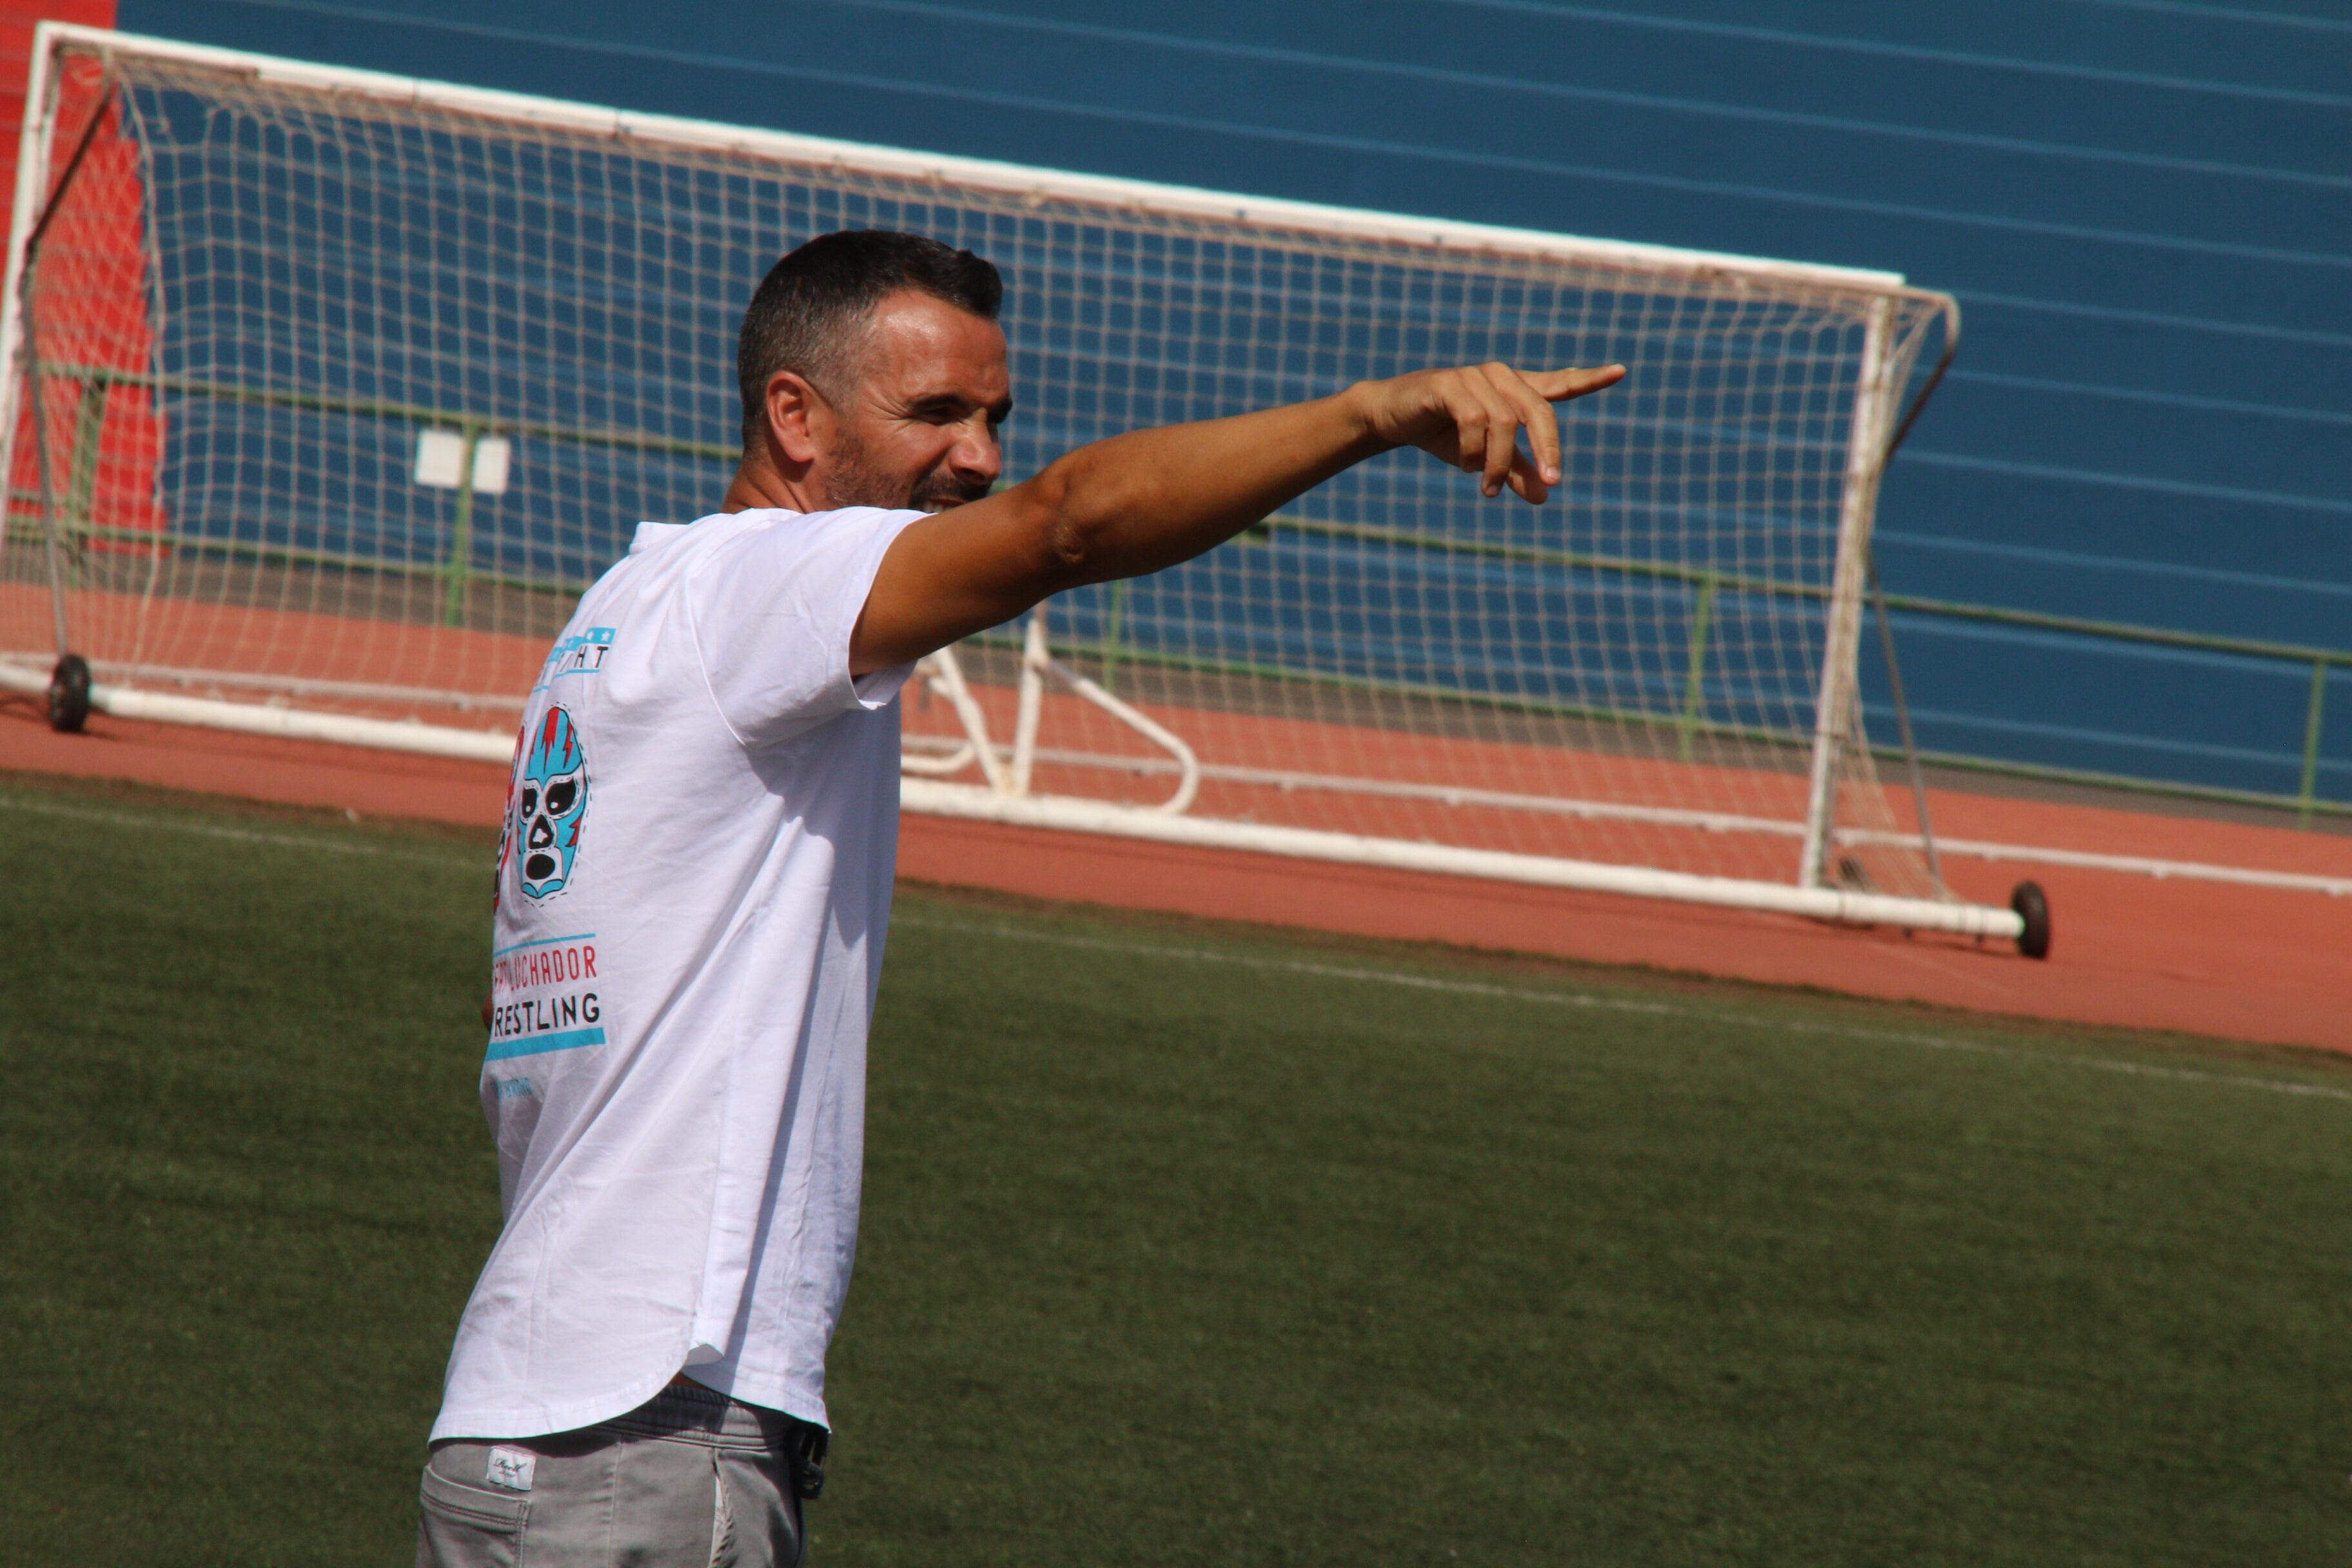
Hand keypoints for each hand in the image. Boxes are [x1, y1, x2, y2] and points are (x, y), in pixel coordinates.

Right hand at [1352, 362, 1625, 502]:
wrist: (1391, 417)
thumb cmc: (1443, 433)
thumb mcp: (1485, 458)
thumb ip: (1516, 472)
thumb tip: (1545, 496)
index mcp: (1514, 391)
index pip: (1559, 384)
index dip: (1589, 379)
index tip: (1621, 372)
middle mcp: (1499, 377)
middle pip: (1538, 411)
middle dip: (1547, 449)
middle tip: (1552, 483)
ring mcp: (1474, 377)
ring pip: (1504, 423)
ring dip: (1498, 463)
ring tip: (1488, 489)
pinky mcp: (1448, 384)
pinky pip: (1474, 420)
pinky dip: (1475, 450)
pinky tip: (1469, 466)